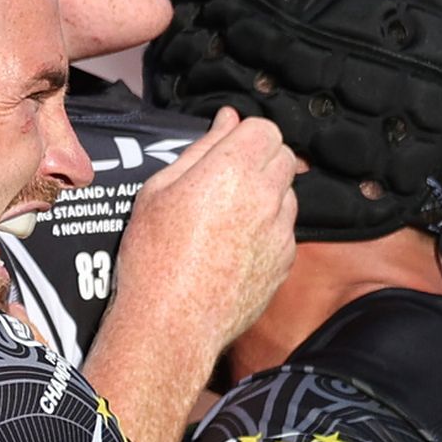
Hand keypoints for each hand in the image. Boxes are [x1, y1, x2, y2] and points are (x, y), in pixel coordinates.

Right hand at [112, 108, 303, 359]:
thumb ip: (201, 148)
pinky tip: (235, 245)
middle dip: (260, 158)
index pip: (265, 128)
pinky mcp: (286, 260)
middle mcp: (267, 195)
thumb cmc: (154, 254)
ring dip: (267, 192)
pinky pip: (286, 229)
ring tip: (228, 215)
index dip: (245, 135)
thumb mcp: (159, 190)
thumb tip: (228, 120)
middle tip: (225, 179)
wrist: (173, 321)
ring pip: (288, 193)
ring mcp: (282, 230)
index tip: (225, 149)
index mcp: (233, 170)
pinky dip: (268, 227)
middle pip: (284, 155)